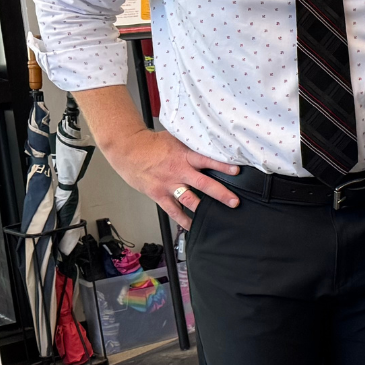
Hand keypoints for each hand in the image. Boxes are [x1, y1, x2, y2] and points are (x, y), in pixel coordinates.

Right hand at [101, 126, 241, 230]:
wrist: (128, 150)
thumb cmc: (151, 144)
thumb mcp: (175, 138)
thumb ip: (191, 144)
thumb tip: (210, 143)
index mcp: (184, 155)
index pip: (207, 160)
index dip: (222, 166)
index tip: (237, 171)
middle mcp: (179, 171)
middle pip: (203, 184)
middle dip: (221, 193)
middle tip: (234, 201)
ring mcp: (169, 185)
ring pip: (190, 200)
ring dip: (204, 209)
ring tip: (218, 217)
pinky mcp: (159, 195)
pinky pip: (173, 211)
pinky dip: (183, 220)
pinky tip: (193, 226)